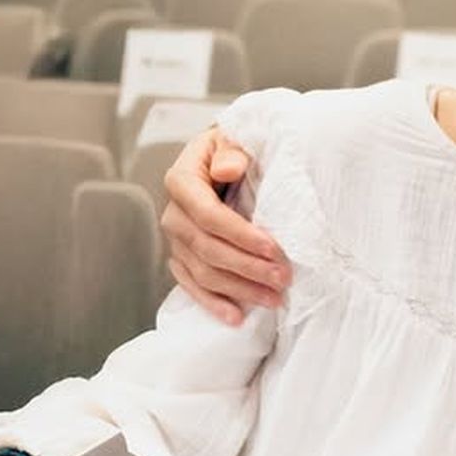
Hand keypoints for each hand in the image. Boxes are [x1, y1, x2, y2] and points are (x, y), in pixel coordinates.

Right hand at [161, 127, 288, 324]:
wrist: (222, 159)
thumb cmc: (233, 148)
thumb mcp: (234, 138)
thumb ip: (232, 152)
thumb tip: (229, 169)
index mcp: (182, 180)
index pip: (208, 214)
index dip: (240, 235)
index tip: (273, 249)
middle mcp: (173, 213)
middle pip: (206, 248)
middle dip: (247, 267)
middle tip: (282, 278)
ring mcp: (175, 240)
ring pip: (202, 272)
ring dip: (238, 289)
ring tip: (273, 299)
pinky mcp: (181, 258)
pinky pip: (192, 286)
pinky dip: (214, 303)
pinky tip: (237, 317)